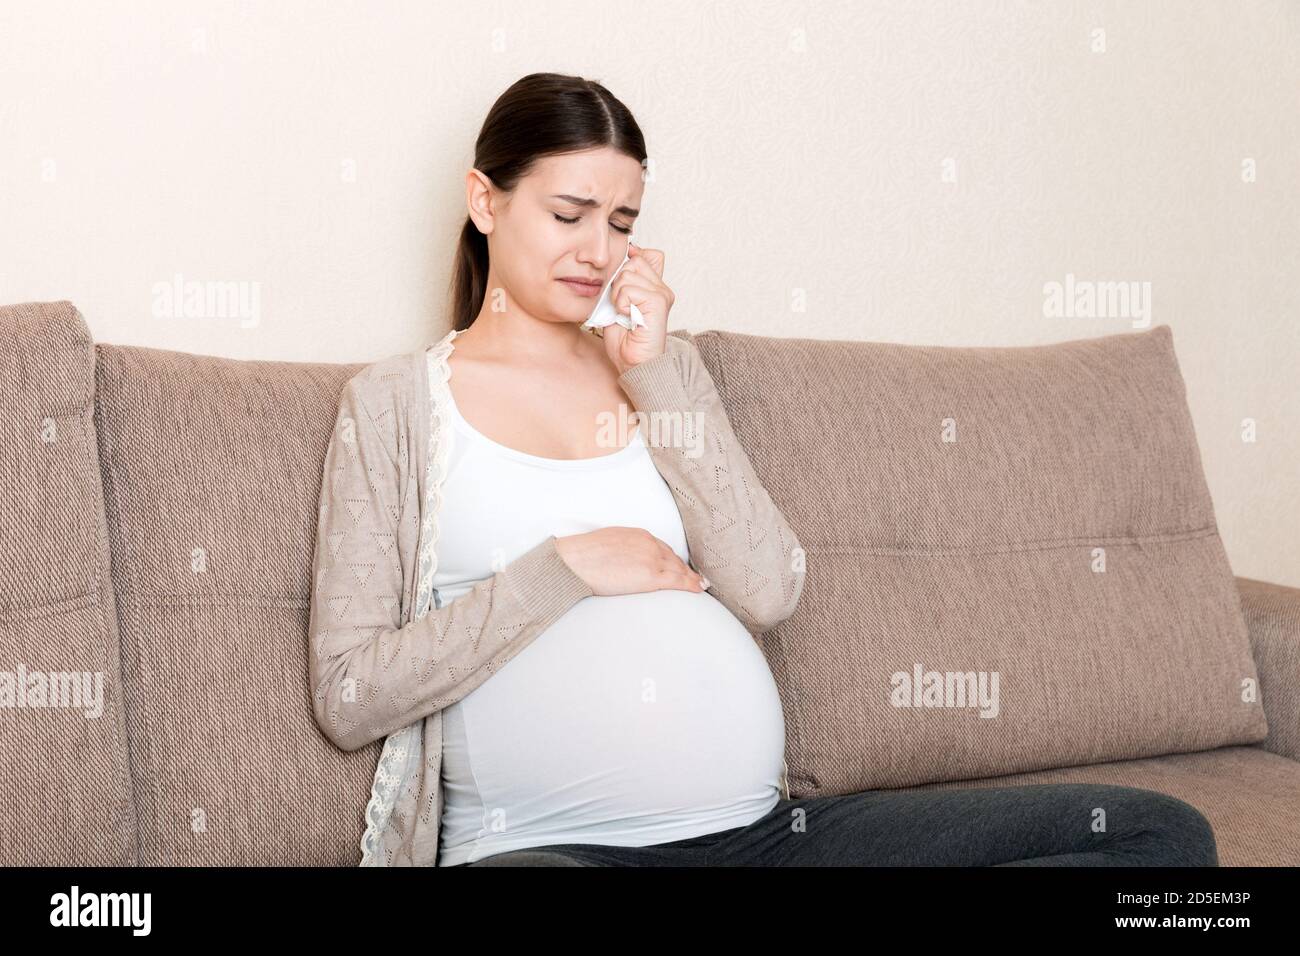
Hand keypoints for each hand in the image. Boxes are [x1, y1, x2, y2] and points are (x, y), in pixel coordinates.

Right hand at [555, 527, 706, 595]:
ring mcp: (652, 558)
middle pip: (673, 558)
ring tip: (700, 584)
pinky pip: (677, 581)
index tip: (679, 565)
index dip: (673, 559)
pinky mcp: (651, 575)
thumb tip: (623, 563)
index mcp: (638, 535)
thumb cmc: (583, 556)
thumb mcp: (608, 544)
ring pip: (679, 569)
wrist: (576, 561)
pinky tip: (698, 588)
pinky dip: (691, 584)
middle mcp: (649, 543)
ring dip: (691, 577)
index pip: (662, 548)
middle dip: (684, 568)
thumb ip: (623, 551)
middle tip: (695, 577)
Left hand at [599, 241, 675, 374]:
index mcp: (655, 286)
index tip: (621, 284)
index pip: (645, 255)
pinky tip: (627, 317)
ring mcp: (662, 294)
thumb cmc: (625, 339)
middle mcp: (662, 288)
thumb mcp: (620, 302)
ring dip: (617, 295)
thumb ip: (625, 280)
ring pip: (628, 274)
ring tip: (624, 313)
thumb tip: (631, 251)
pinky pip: (629, 289)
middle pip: (633, 262)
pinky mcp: (658, 302)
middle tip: (622, 306)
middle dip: (618, 283)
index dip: (630, 262)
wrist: (633, 363)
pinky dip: (621, 303)